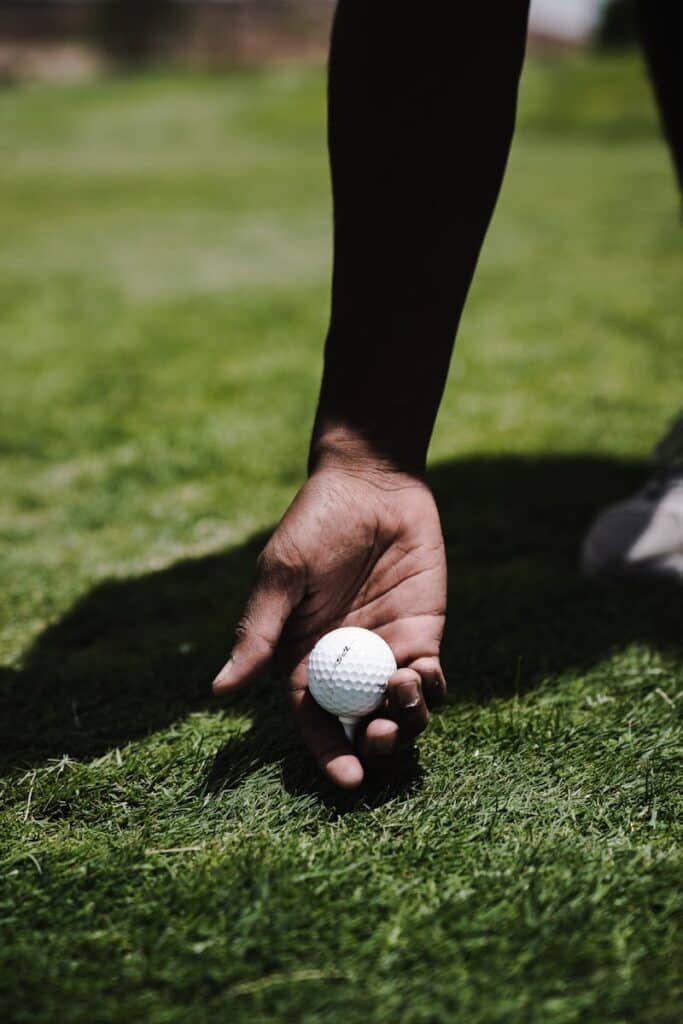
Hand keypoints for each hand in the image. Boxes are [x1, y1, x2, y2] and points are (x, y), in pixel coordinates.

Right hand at [212, 459, 446, 788]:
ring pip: (400, 711)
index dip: (328, 753)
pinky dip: (432, 689)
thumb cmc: (315, 524)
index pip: (314, 720)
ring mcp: (385, 651)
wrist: (372, 484)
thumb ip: (259, 633)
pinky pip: (431, 679)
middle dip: (372, 744)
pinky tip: (424, 674)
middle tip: (378, 736)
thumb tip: (220, 689)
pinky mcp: (422, 632)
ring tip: (402, 689)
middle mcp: (345, 665)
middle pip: (360, 725)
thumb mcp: (282, 576)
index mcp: (303, 658)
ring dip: (406, 719)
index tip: (347, 780)